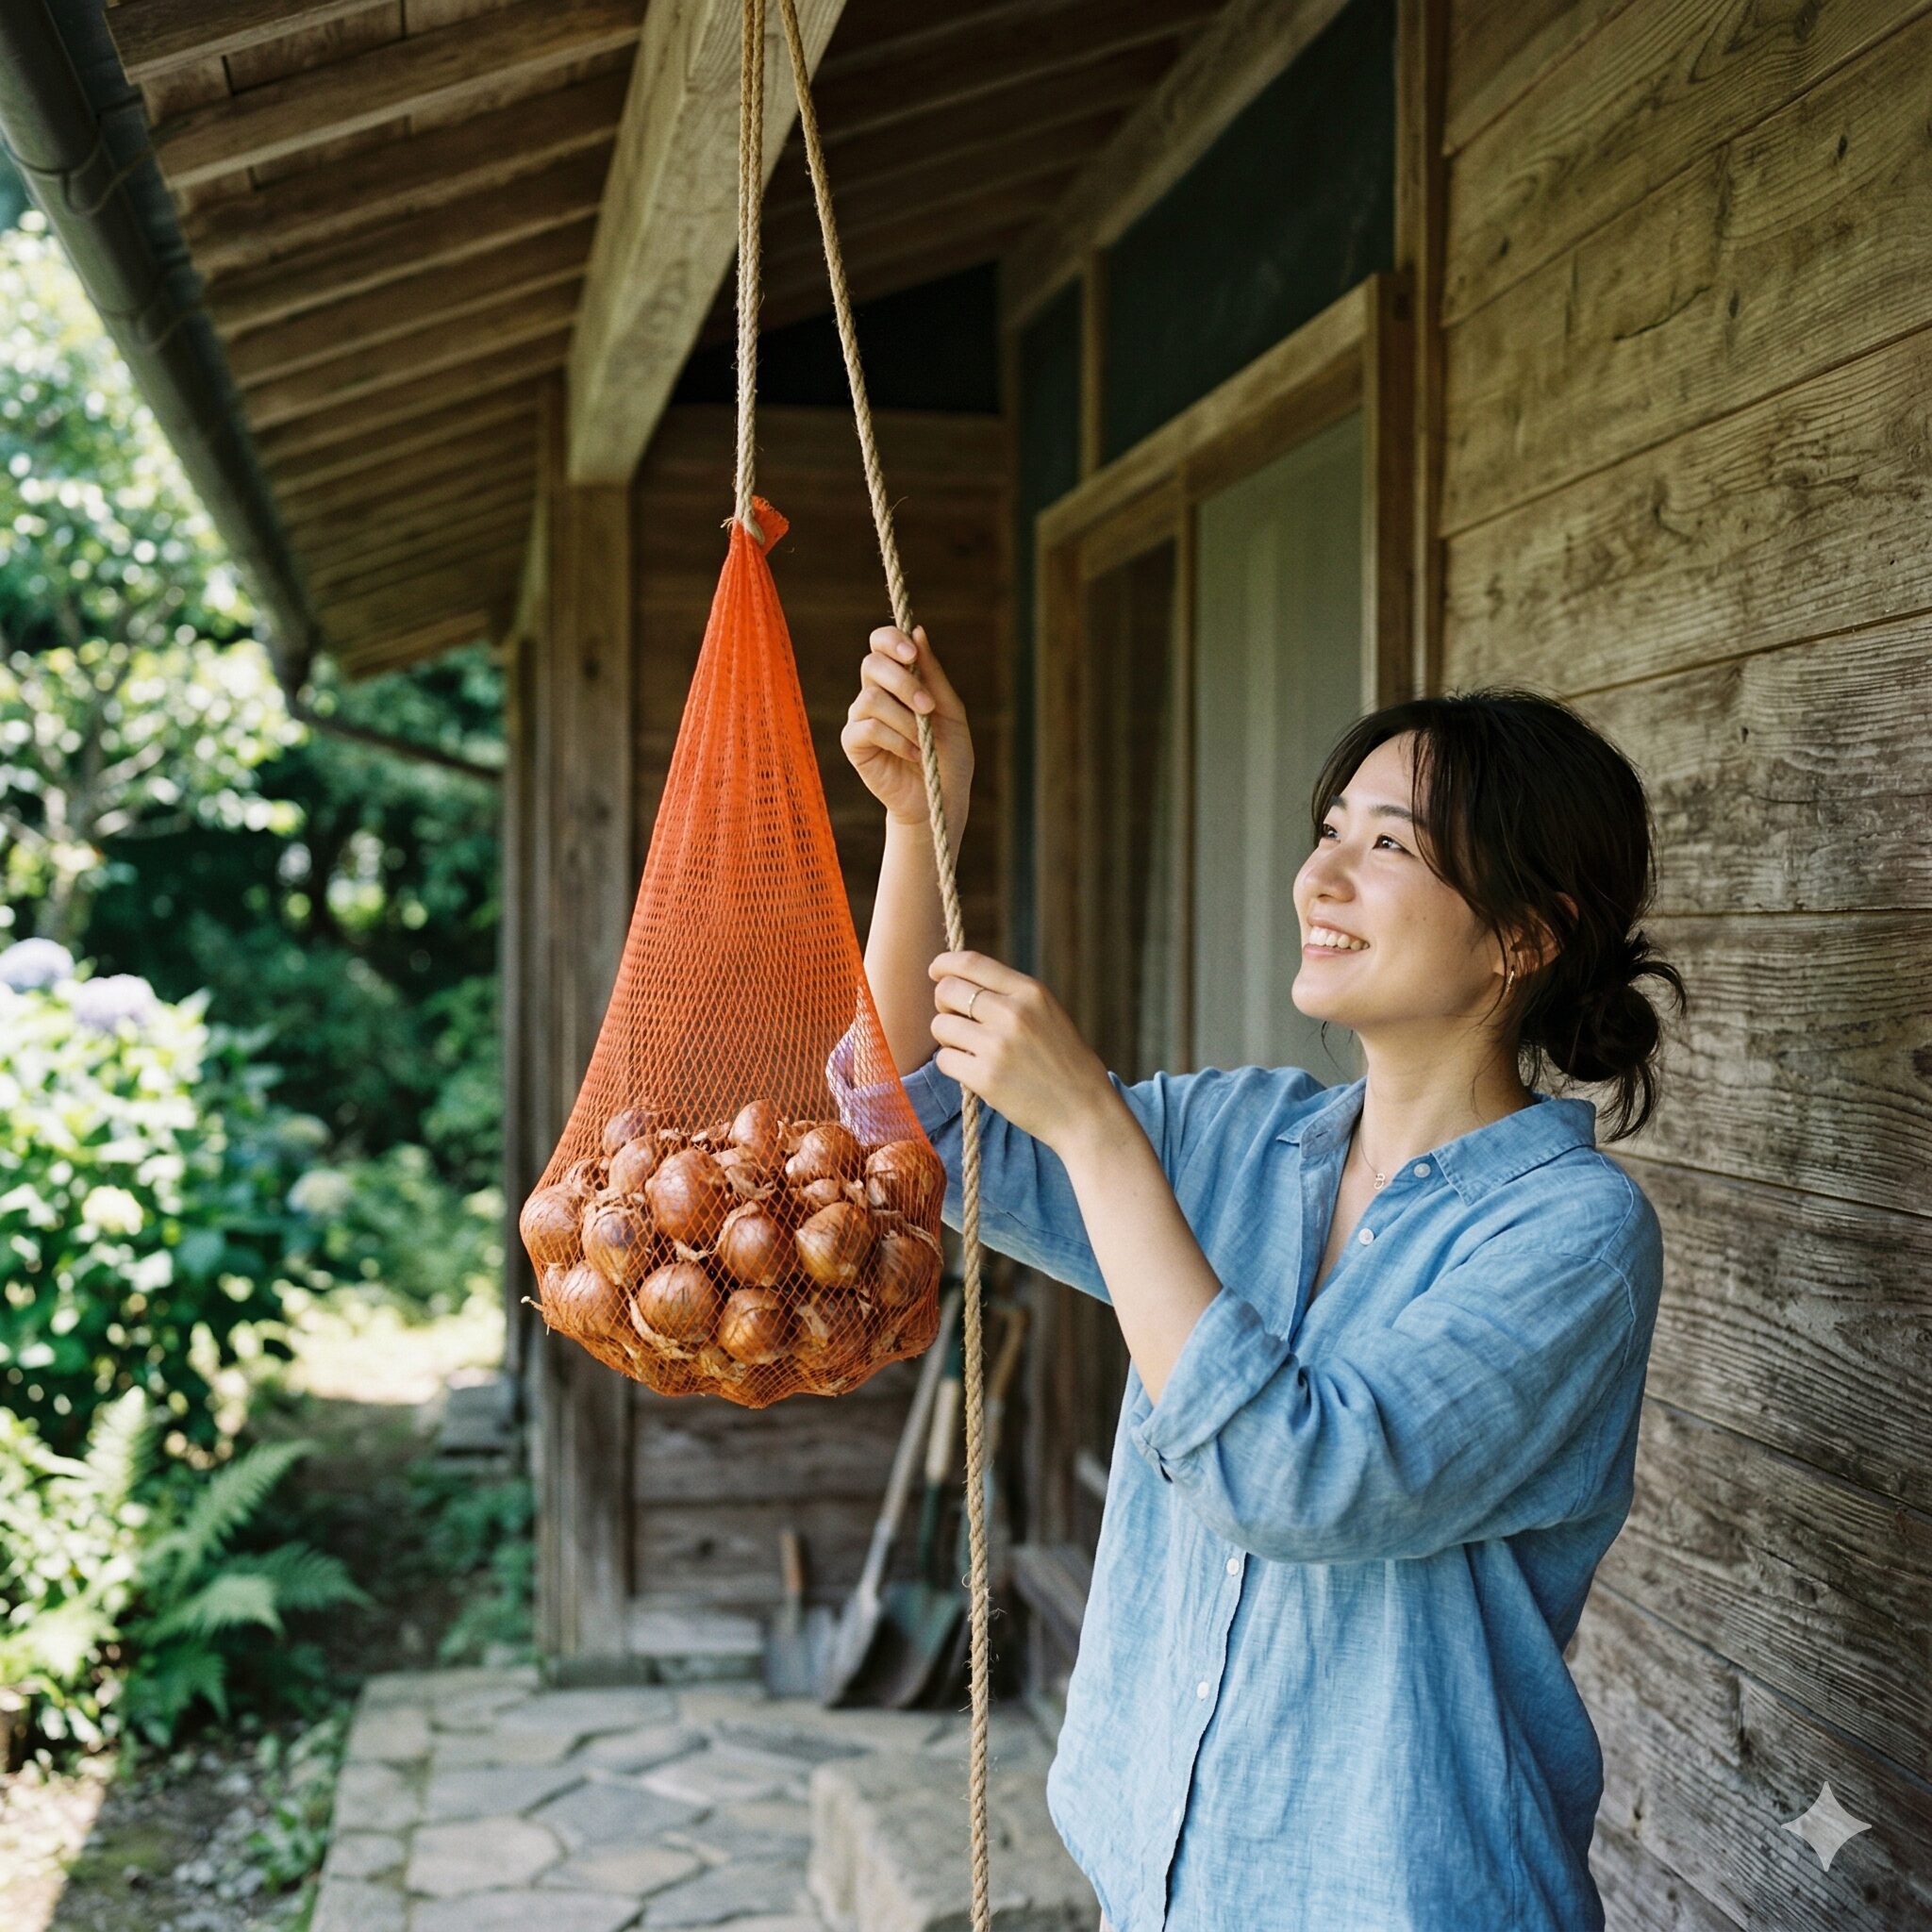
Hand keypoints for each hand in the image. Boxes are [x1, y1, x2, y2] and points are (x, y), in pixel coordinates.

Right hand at [841, 625, 972, 843]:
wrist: (939, 800)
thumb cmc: (947, 756)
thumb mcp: (950, 712)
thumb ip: (933, 675)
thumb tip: (919, 631)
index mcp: (898, 680)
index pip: (881, 644)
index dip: (891, 640)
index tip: (912, 653)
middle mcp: (874, 694)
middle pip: (872, 664)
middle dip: (903, 682)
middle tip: (928, 707)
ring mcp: (861, 718)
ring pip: (871, 697)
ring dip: (905, 719)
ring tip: (923, 742)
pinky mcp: (853, 743)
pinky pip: (868, 727)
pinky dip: (896, 739)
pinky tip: (913, 754)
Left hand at [927, 950, 1123, 1154]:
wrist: (1084, 1110)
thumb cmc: (1063, 1062)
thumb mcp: (1047, 1013)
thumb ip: (1009, 995)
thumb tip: (956, 980)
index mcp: (1031, 991)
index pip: (971, 962)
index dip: (944, 964)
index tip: (936, 971)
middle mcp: (1014, 1013)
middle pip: (947, 990)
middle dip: (944, 1004)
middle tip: (958, 1020)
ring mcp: (998, 1045)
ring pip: (940, 1025)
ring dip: (947, 1038)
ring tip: (971, 1049)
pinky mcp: (986, 1077)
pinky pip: (944, 1059)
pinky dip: (952, 1065)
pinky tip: (972, 1071)